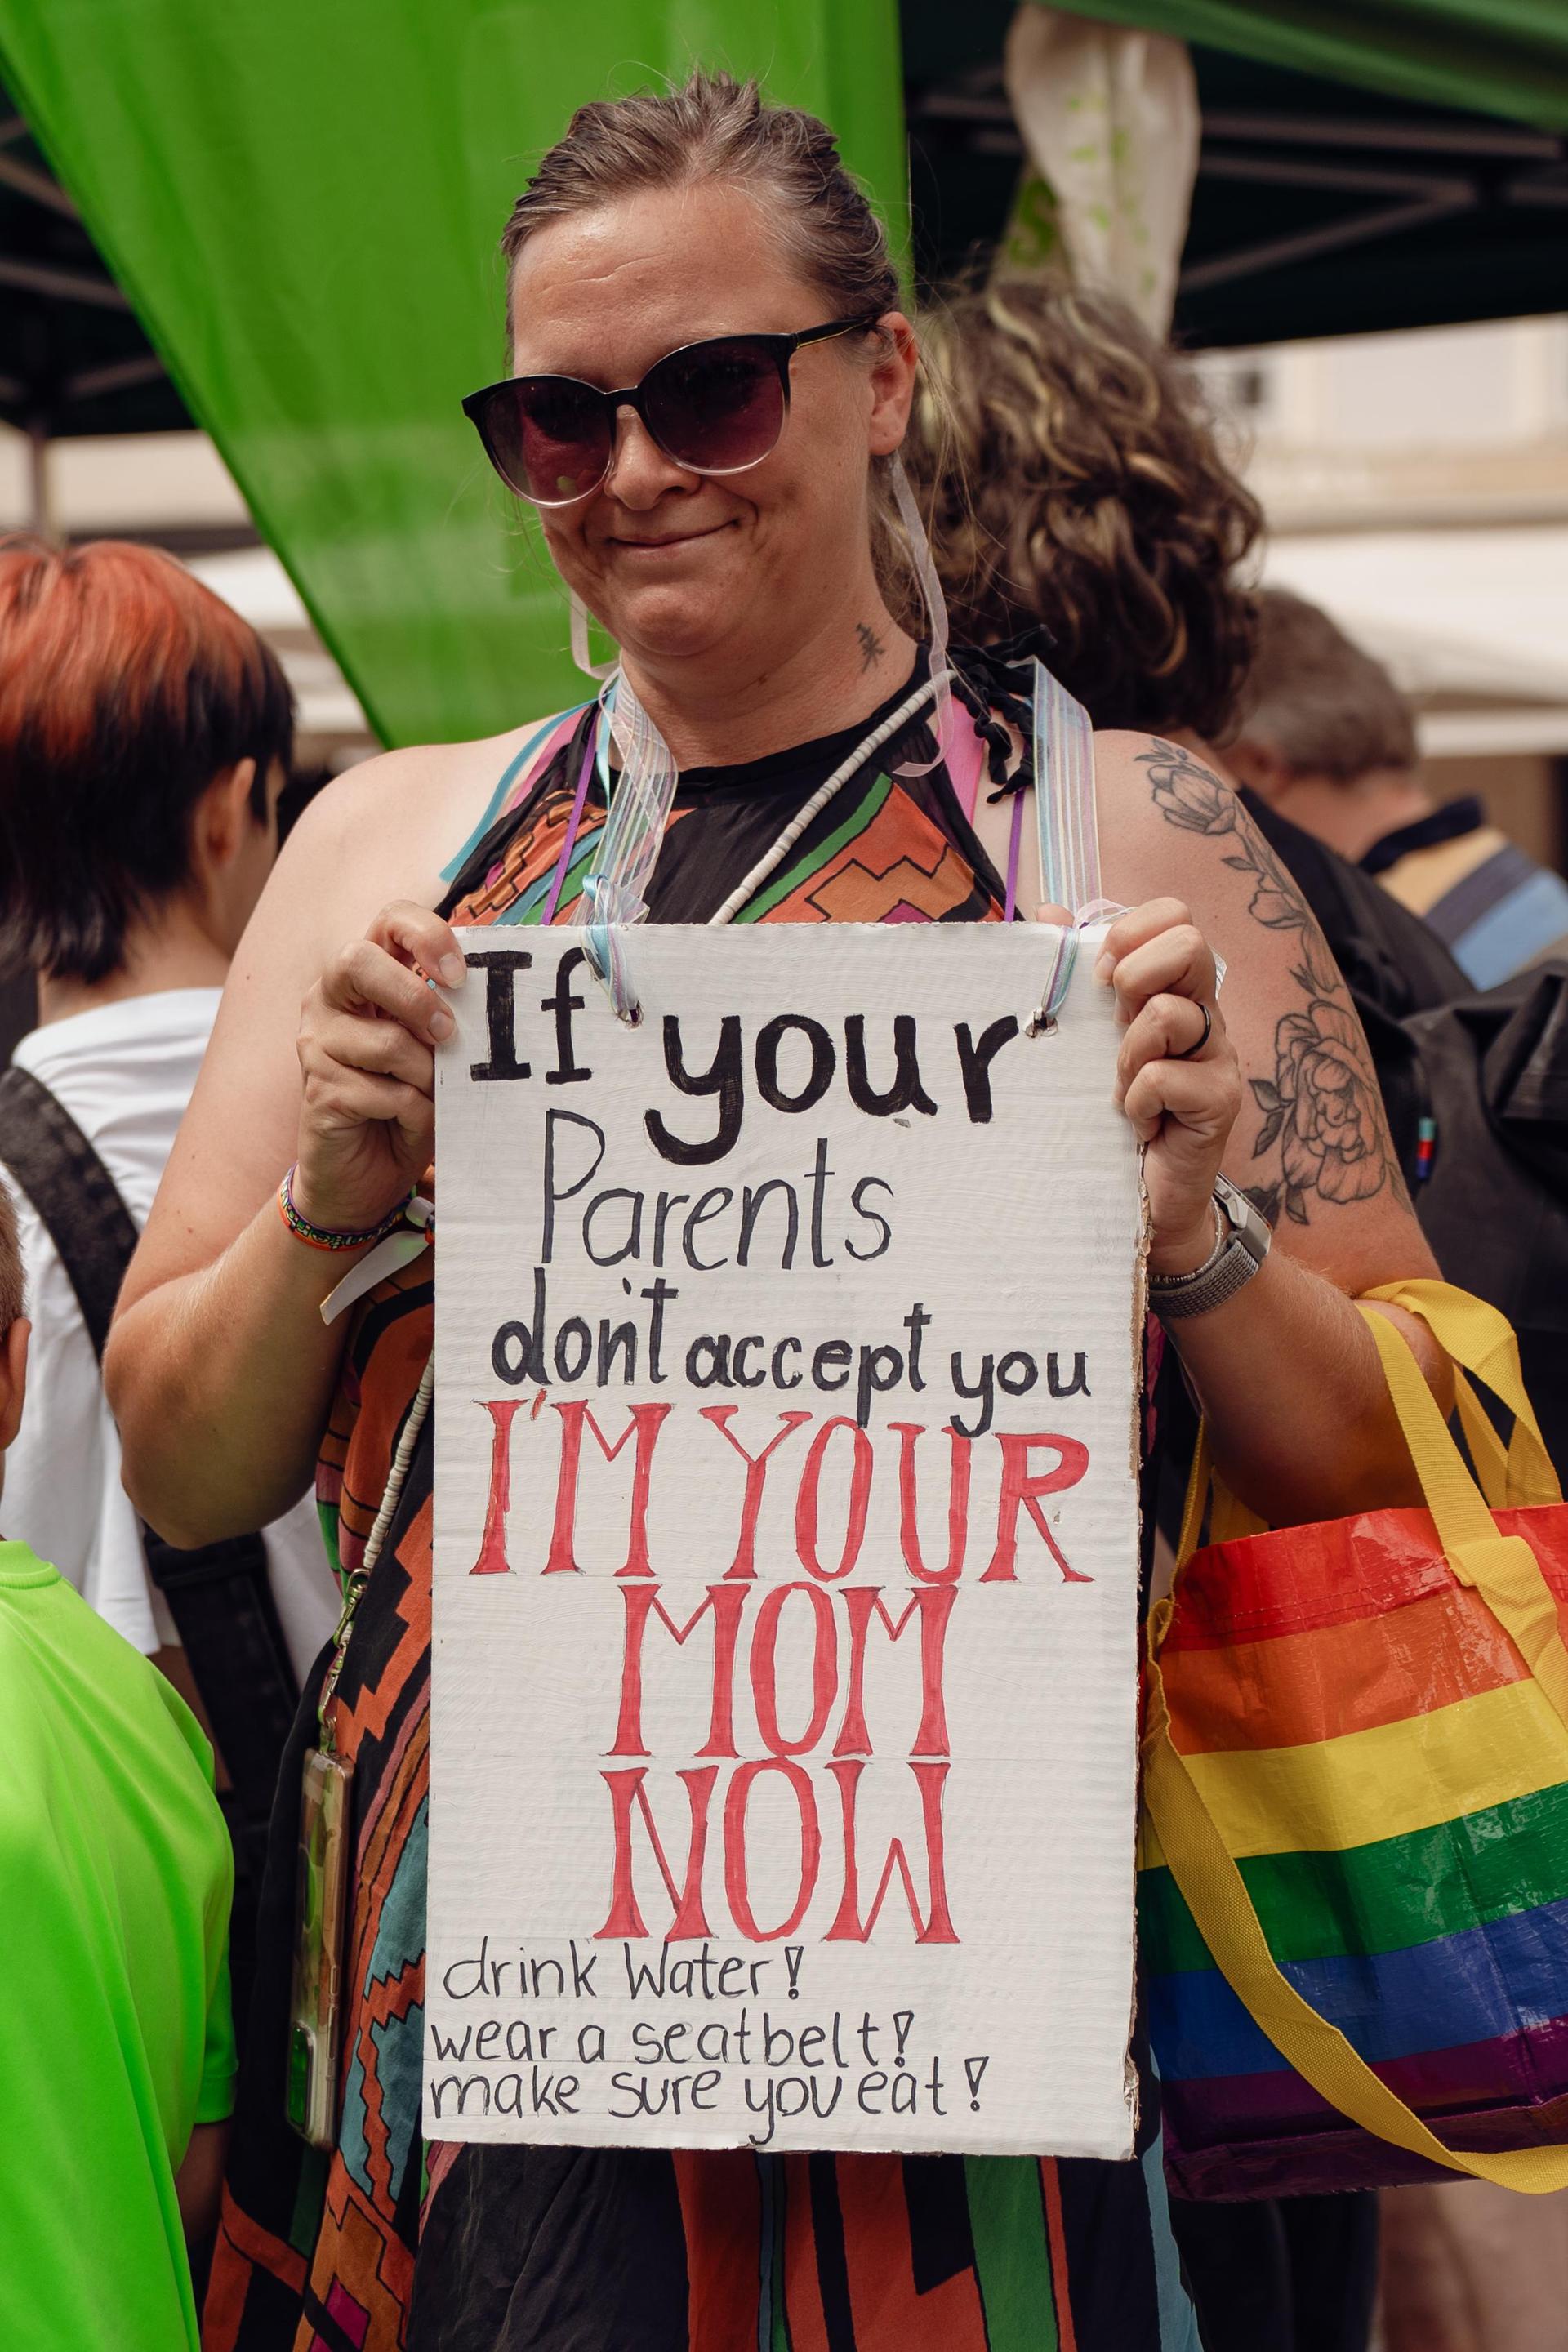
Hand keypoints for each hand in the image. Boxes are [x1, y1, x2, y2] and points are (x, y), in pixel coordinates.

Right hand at [293, 901, 464, 1235]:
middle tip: (449, 1034)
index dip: (427, 934)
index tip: (461, 973)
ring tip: (430, 1099)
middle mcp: (329, 1000)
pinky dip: (415, 1115)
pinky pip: (387, 1093)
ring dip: (428, 1079)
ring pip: (387, 1042)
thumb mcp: (434, 1056)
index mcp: (365, 977)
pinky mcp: (318, 1089)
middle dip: (414, 996)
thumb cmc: (406, 1105)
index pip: (390, 920)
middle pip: (358, 961)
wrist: (363, 1179)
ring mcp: (315, 1043)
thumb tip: (488, 1005)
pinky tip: (406, 1125)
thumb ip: (448, 1021)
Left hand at [1043, 897, 1241, 1274]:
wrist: (1146, 1196)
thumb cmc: (1114, 1111)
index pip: (1176, 916)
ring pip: (1172, 1013)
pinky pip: (1165, 1077)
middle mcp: (1204, 1013)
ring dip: (1128, 1052)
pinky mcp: (1220, 1101)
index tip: (1100, 976)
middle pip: (1190, 943)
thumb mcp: (1087, 1036)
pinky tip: (1140, 1124)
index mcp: (1173, 987)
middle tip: (1113, 1022)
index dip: (1131, 930)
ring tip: (1123, 1089)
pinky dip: (1138, 1101)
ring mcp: (1218, 1056)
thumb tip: (1049, 910)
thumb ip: (1071, 974)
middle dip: (1135, 975)